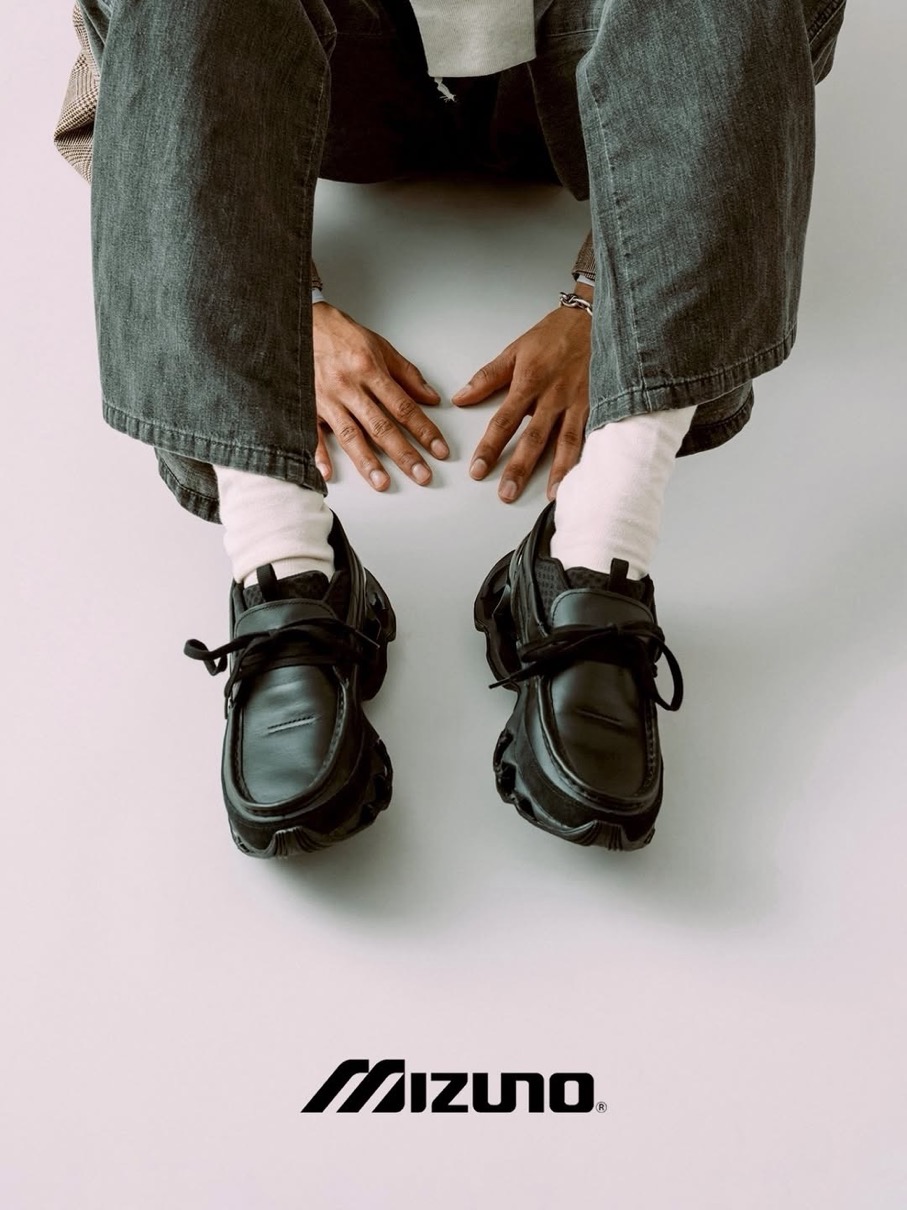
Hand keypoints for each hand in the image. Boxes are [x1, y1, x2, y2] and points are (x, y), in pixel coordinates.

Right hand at [312, 302, 448, 489]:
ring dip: (368, 462)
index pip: (404, 407)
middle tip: (422, 475)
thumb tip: (430, 398)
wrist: (298, 322)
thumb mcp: (379, 346)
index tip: (439, 449)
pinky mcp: (306, 405)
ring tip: (383, 482)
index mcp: (370, 370)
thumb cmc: (339, 334)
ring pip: (350, 435)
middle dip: (404, 454)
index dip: (424, 430)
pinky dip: (319, 455)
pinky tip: (328, 474)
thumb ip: (406, 374)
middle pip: (381, 426)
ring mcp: (326, 399)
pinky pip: (312, 433)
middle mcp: (349, 387)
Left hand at [451, 285, 591, 502]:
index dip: (490, 447)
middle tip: (507, 493)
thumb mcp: (516, 349)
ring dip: (557, 471)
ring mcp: (579, 401)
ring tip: (550, 496)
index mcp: (530, 381)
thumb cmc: (556, 334)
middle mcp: (554, 395)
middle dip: (519, 467)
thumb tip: (460, 398)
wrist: (596, 316)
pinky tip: (585, 477)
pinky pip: (592, 435)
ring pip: (566, 441)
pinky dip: (587, 458)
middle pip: (534, 438)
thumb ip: (488, 377)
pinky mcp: (599, 404)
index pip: (505, 421)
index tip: (478, 470)